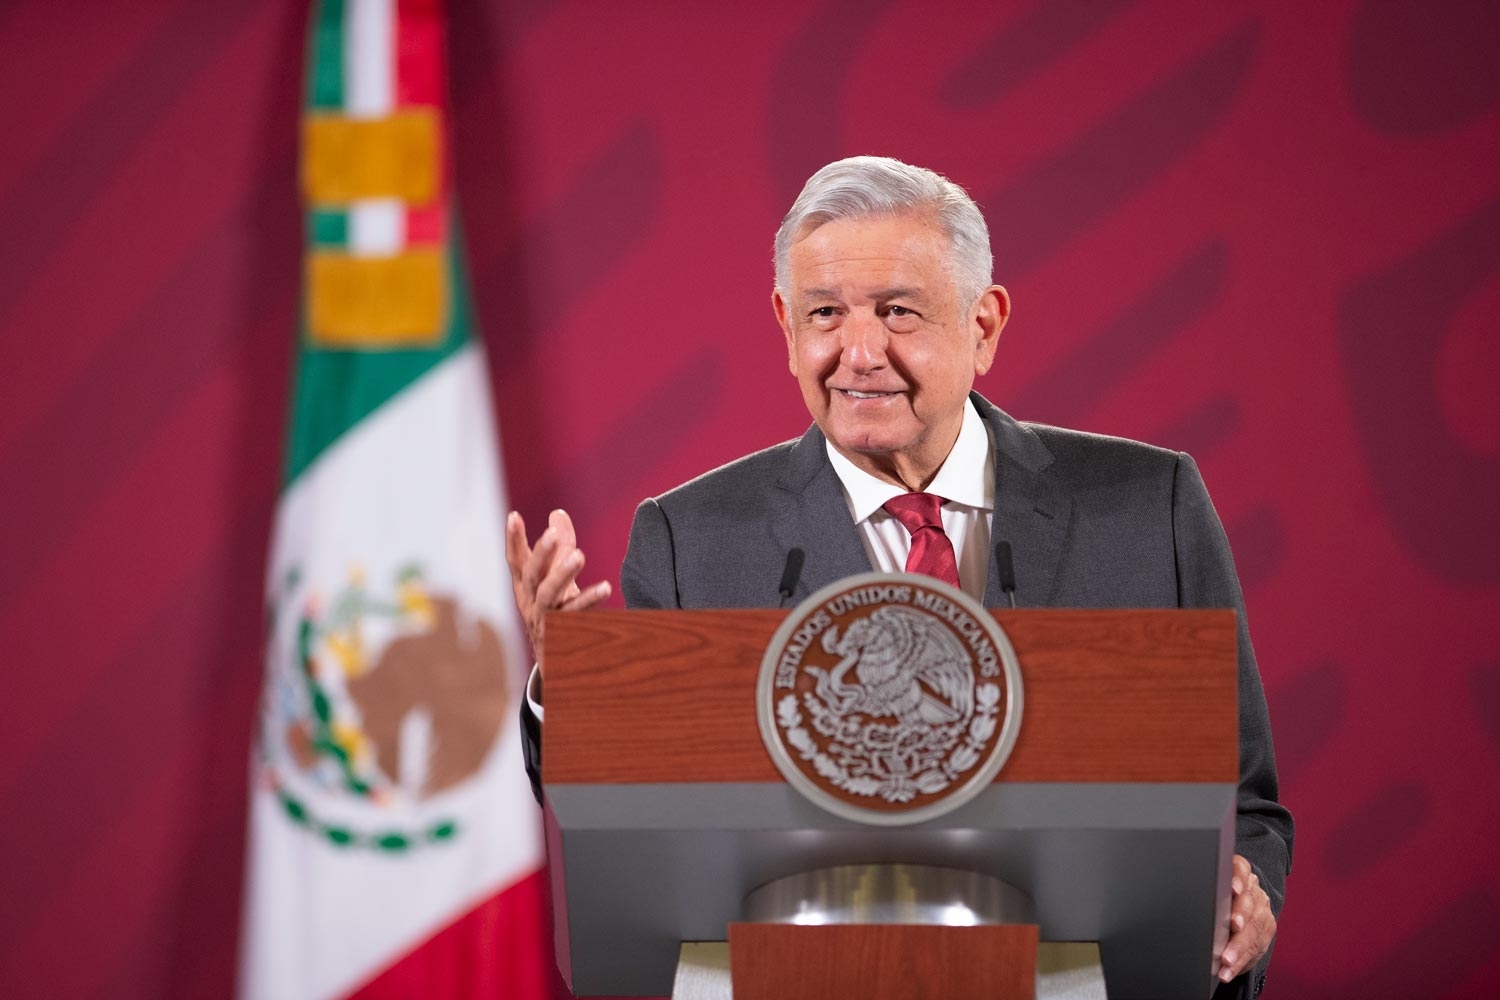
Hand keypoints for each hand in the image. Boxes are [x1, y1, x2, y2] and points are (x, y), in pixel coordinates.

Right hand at [504, 509, 611, 666]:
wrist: (555, 662)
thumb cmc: (555, 611)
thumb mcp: (554, 578)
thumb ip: (560, 547)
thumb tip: (558, 513)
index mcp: (525, 587)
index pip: (515, 561)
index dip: (513, 539)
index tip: (513, 516)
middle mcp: (529, 602)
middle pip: (531, 575)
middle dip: (540, 553)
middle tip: (552, 534)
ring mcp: (543, 619)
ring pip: (548, 595)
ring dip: (562, 574)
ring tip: (579, 556)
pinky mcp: (561, 634)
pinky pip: (574, 616)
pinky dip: (589, 600)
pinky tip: (606, 588)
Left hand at [1218, 853, 1275, 983]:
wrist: (1241, 908)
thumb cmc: (1217, 895)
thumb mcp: (1214, 886)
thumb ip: (1205, 887)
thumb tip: (1175, 893)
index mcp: (1238, 873)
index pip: (1240, 869)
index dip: (1238, 877)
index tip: (1233, 888)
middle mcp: (1253, 891)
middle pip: (1248, 903)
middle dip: (1240, 916)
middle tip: (1233, 926)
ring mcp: (1261, 911)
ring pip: (1254, 929)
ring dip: (1238, 947)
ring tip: (1226, 960)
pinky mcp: (1266, 930)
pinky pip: (1254, 949)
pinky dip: (1239, 963)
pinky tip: (1227, 971)